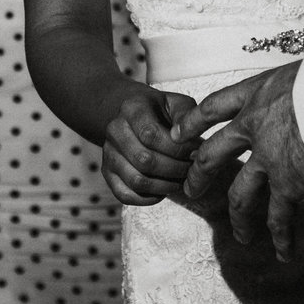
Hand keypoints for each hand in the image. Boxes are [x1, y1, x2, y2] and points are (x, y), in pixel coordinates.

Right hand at [101, 85, 198, 205]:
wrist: (135, 117)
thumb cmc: (163, 112)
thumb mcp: (177, 104)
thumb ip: (186, 116)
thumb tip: (191, 139)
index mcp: (132, 108)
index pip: (151, 134)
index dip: (177, 149)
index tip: (196, 152)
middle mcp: (114, 130)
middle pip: (144, 160)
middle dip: (175, 169)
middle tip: (192, 169)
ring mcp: (108, 153)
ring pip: (136, 180)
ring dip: (164, 186)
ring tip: (181, 180)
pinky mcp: (107, 172)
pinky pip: (125, 195)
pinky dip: (148, 199)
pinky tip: (164, 191)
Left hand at [177, 63, 303, 257]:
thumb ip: (297, 87)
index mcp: (255, 93)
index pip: (213, 107)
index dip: (192, 121)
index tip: (178, 134)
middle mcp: (252, 127)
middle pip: (212, 155)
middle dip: (199, 175)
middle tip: (190, 189)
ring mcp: (266, 159)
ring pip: (241, 195)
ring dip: (239, 218)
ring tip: (240, 235)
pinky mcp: (287, 184)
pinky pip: (279, 217)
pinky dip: (281, 237)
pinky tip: (283, 253)